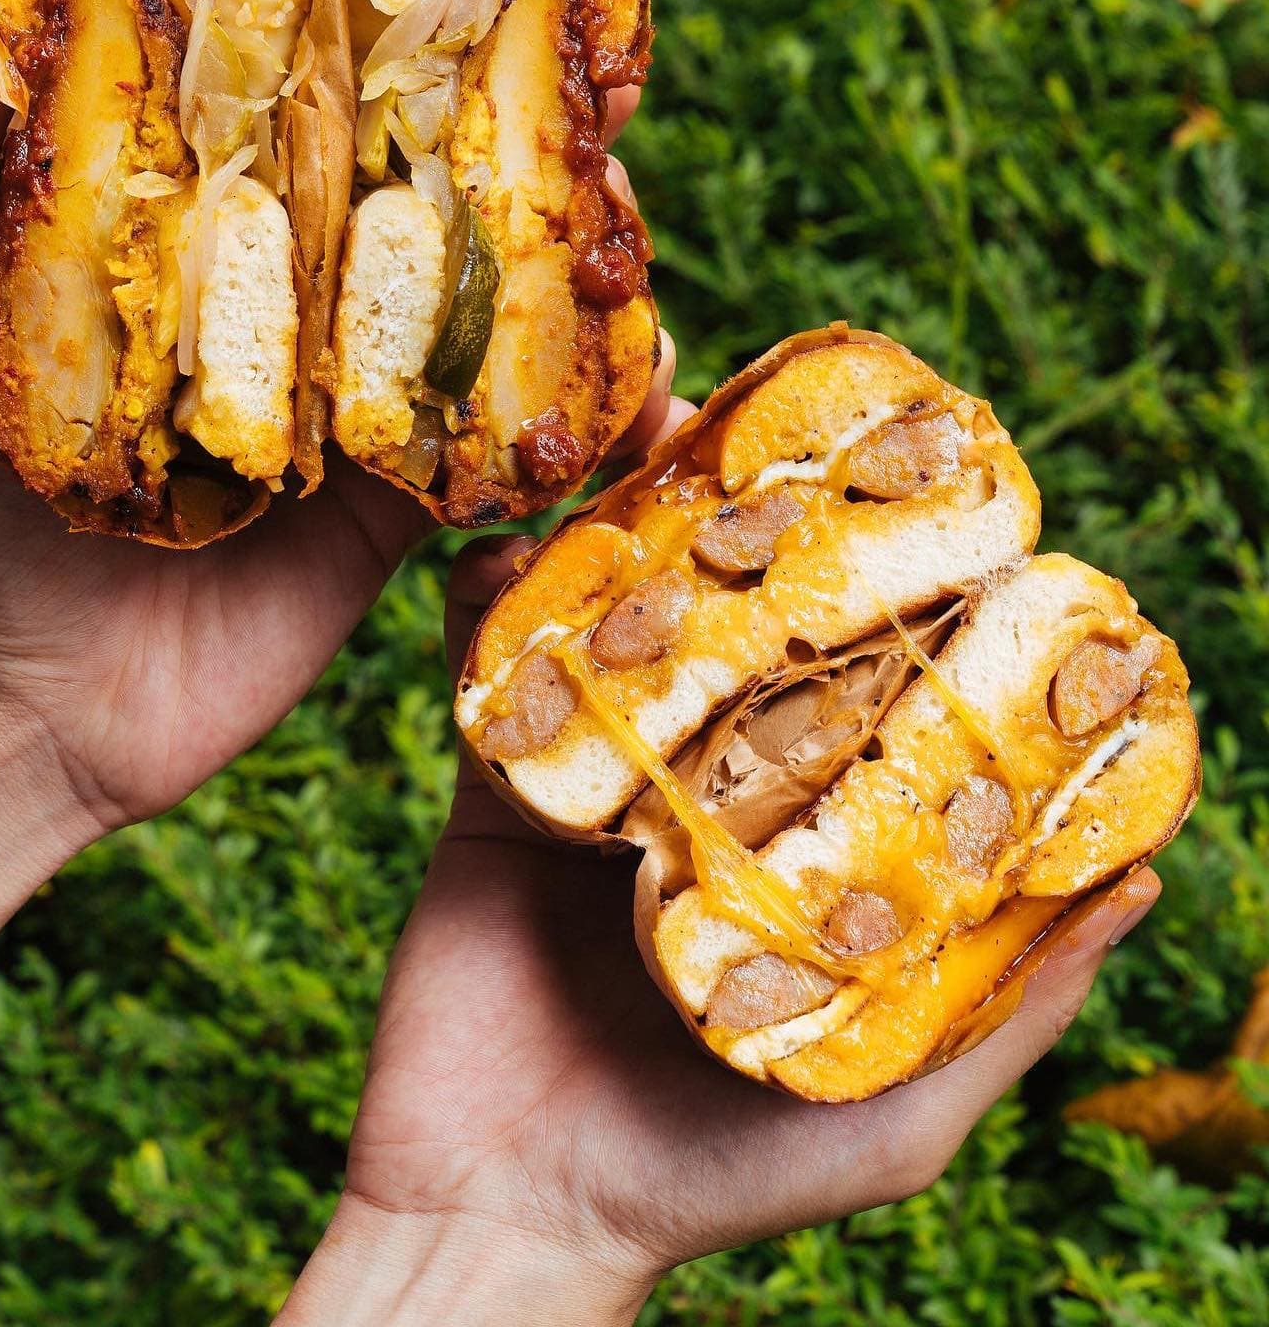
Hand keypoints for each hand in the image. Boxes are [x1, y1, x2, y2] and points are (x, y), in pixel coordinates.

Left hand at [0, 40, 666, 832]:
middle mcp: (306, 313)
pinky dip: (584, 410)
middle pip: (434, 203)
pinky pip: (509, 444)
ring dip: (572, 259)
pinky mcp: (408, 505)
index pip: (320, 120)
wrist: (47, 702)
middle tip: (596, 84)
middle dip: (524, 137)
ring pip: (494, 311)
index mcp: (218, 248)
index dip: (397, 42)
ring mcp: (367, 406)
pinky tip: (646, 369)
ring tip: (622, 212)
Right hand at [279, 416, 1160, 1324]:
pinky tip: (512, 534)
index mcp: (796, 849)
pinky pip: (492, 680)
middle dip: (737, 530)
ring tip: (644, 428)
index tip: (901, 494)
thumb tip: (1146, 882)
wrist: (501, 1213)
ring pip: (614, 632)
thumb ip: (1009, 1005)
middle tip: (760, 425)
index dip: (876, 595)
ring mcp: (596, 788)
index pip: (849, 696)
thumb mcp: (895, 1112)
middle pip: (727, 639)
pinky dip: (495, 600)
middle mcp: (703, 801)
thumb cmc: (710, 1183)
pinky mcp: (494, 795)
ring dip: (619, 528)